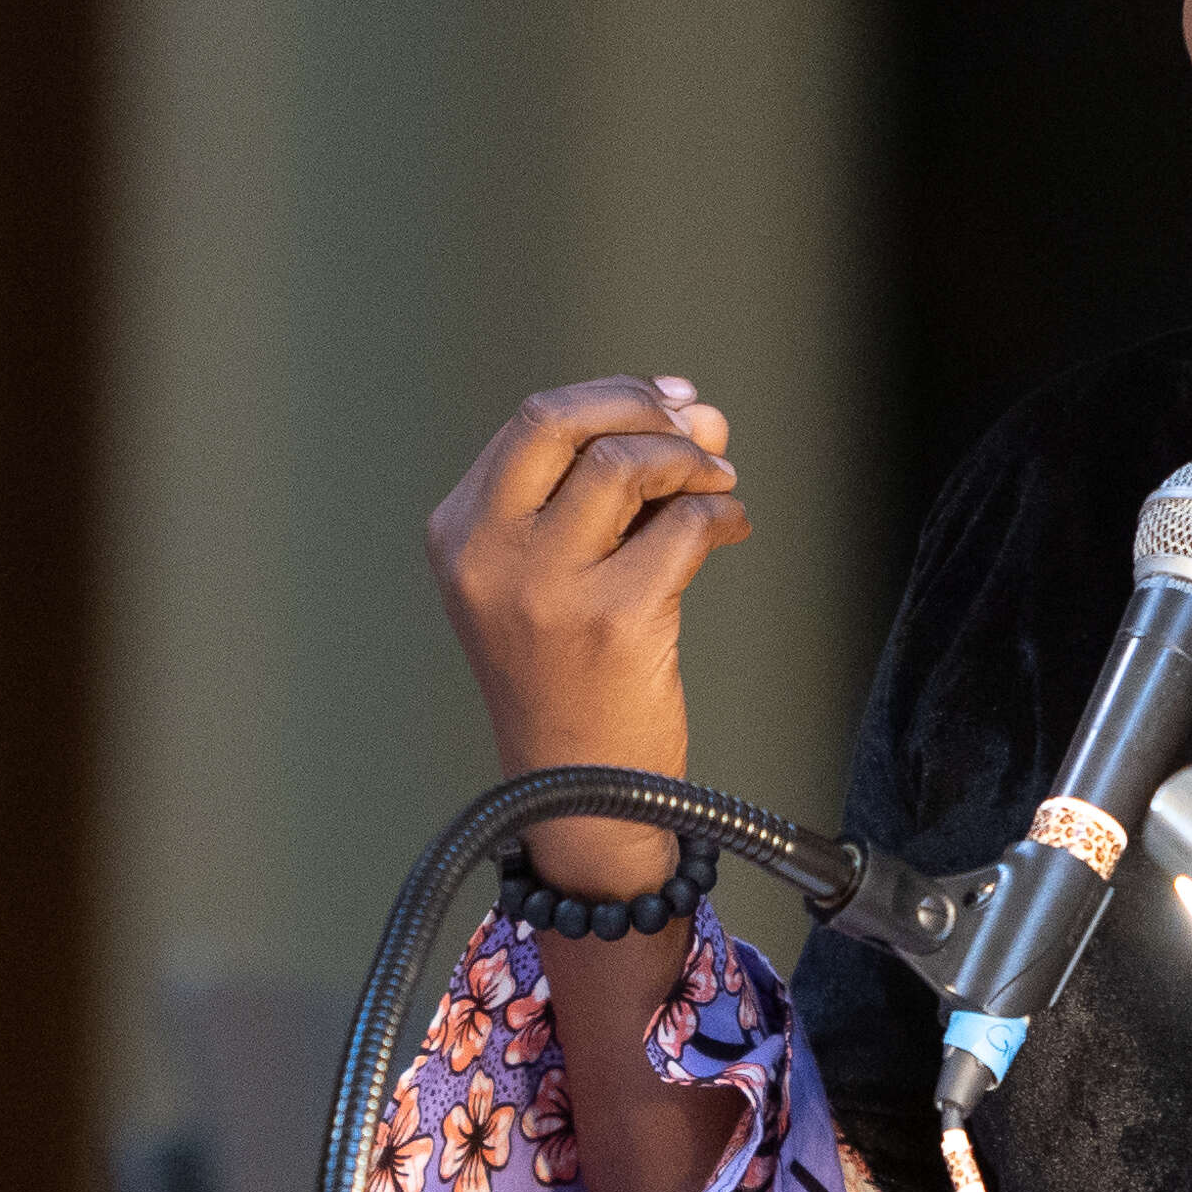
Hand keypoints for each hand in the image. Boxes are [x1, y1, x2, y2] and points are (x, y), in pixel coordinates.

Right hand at [428, 375, 746, 884]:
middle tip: (697, 428)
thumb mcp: (557, 575)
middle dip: (645, 406)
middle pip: (562, 420)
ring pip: (626, 463)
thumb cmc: (570, 680)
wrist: (577, 795)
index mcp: (460, 535)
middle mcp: (488, 556)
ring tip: (720, 483)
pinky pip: (683, 525)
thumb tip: (698, 411)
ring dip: (693, 460)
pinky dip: (722, 512)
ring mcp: (545, 589)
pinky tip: (731, 527)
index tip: (669, 401)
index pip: (533, 422)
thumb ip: (614, 489)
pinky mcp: (611, 620)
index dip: (613, 396)